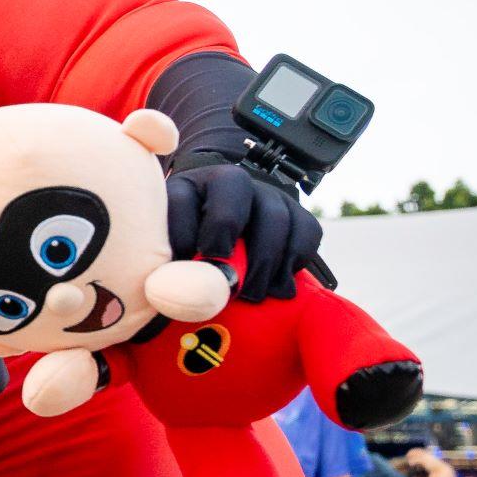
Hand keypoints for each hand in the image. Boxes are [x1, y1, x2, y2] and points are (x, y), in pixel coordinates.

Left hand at [165, 160, 326, 305]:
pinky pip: (307, 231)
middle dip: (228, 253)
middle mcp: (229, 182)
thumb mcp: (171, 246)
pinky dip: (295, 262)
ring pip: (275, 220)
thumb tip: (177, 289)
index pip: (180, 203)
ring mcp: (266, 194)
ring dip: (265, 264)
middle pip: (232, 210)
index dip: (182, 241)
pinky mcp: (297, 211)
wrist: (229, 229)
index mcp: (188, 187)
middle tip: (225, 286)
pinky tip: (278, 285)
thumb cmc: (190, 243)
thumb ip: (169, 261)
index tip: (184, 274)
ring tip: (252, 294)